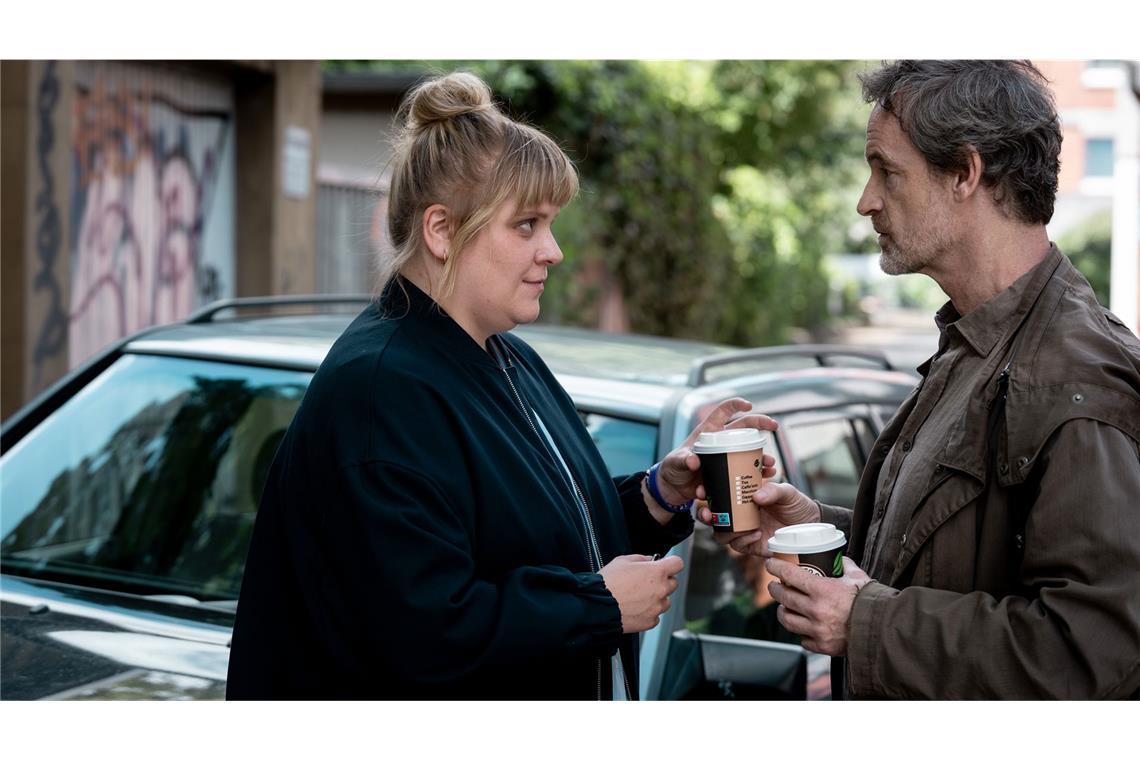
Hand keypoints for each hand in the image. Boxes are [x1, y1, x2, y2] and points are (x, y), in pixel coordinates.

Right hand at [599, 554, 683, 633]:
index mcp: (656, 572)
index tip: (665, 565)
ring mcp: (657, 607)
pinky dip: (648, 612)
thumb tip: (649, 560)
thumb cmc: (608, 583)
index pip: (677, 563)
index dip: (670, 563)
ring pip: (666, 601)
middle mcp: (661, 590)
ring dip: (657, 598)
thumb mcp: (622, 561)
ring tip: (638, 597)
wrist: (597, 606)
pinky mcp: (650, 621)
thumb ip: (641, 558)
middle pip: (673, 583)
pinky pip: (655, 616)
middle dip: (662, 581)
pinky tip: (635, 608)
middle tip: (646, 582)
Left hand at [654, 398, 779, 507]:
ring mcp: (726, 455)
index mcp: (708, 431)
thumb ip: (683, 460)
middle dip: (761, 423)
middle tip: (775, 426)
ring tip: (770, 463)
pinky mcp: (729, 471)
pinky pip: (746, 470)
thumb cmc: (673, 468)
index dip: (736, 404)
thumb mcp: (676, 462)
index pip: (723, 411)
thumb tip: (694, 461)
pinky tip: (765, 479)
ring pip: (749, 450)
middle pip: (744, 426)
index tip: (749, 405)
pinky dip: (756, 475)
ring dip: (762, 455)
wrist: (674, 488)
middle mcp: (720, 440)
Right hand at [696, 481, 820, 555]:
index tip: (702, 491)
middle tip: (708, 513)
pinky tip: (755, 534)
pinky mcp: (751, 545)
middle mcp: (740, 514)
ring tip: (741, 526)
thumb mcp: (788, 492)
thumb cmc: (797, 504)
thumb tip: (756, 496)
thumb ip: (774, 490)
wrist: (812, 526)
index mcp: (743, 497)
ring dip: (724, 530)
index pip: (718, 494)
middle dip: (705, 515)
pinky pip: (737, 545)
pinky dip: (742, 540)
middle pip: (712, 515)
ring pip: (720, 533)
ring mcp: (744, 529)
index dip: (707, 493)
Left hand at [765, 556, 871, 655]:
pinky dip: (801, 633)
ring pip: (787, 620)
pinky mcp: (821, 646)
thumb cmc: (872, 603)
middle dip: (775, 589)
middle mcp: (815, 610)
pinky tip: (803, 627)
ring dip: (782, 611)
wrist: (884, 631)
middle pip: (783, 597)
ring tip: (783, 606)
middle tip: (775, 585)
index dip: (776, 567)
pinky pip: (803, 640)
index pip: (789, 574)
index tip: (770, 564)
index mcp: (822, 590)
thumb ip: (846, 566)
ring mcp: (816, 630)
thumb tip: (840, 559)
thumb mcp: (858, 578)